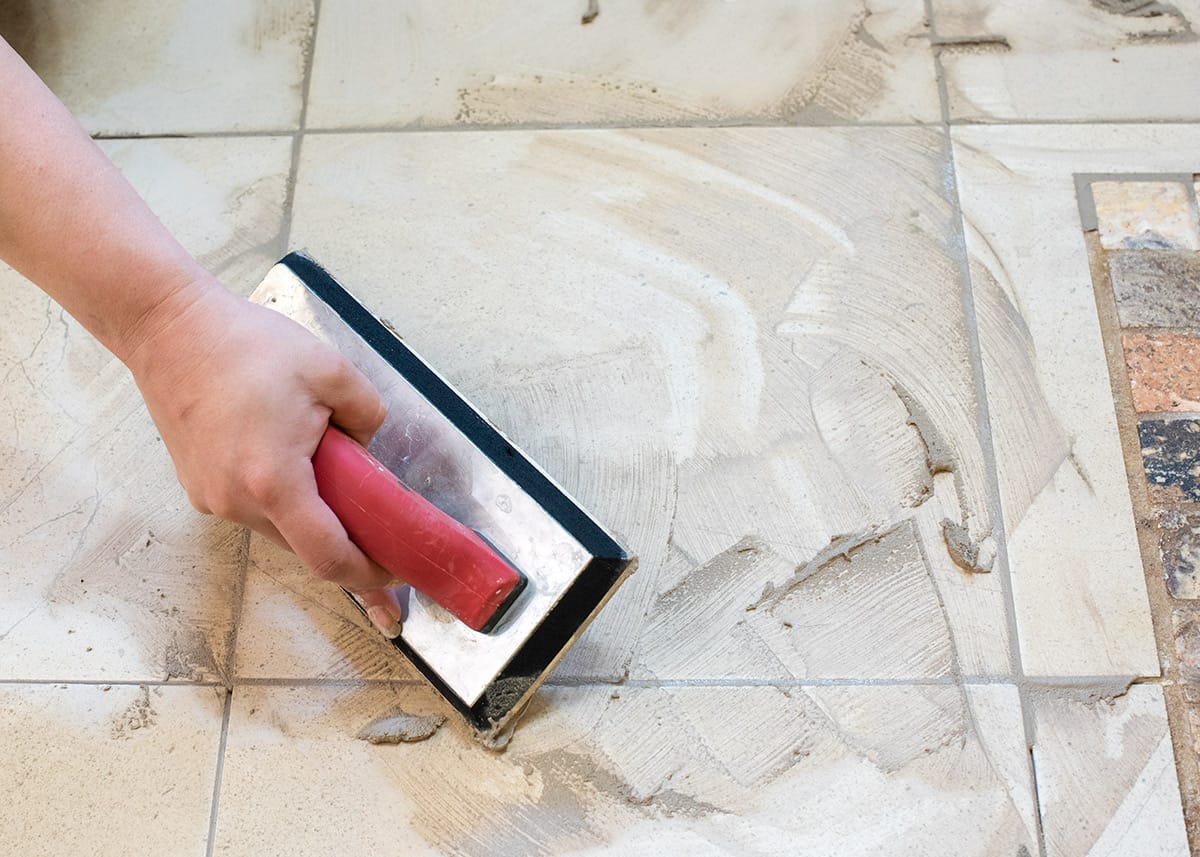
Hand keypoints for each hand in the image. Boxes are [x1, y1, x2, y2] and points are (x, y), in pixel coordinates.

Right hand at [123, 275, 404, 636]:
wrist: (169, 329)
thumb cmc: (247, 346)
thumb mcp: (332, 372)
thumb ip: (368, 417)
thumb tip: (368, 452)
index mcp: (274, 481)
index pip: (328, 556)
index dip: (366, 574)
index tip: (392, 572)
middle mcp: (237, 502)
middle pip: (303, 547)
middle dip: (344, 542)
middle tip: (379, 526)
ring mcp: (211, 499)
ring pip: (278, 528)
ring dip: (310, 515)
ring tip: (333, 473)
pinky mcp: (198, 487)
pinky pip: (252, 509)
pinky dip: (281, 498)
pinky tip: (294, 461)